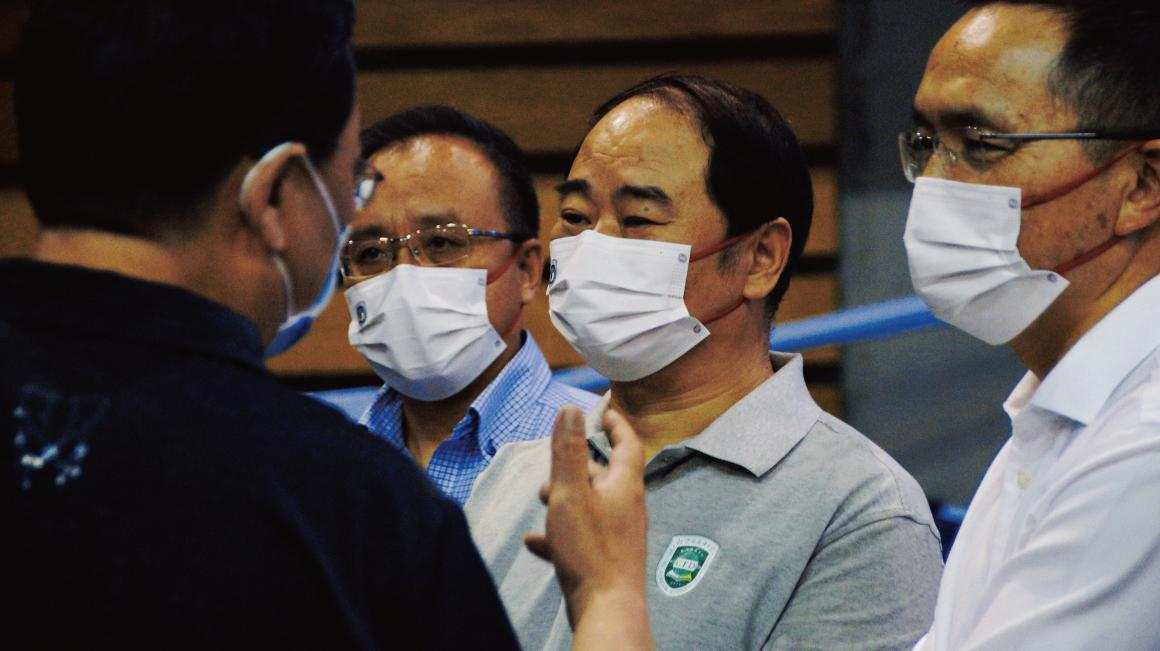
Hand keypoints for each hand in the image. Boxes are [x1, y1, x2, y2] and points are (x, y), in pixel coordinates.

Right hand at [524, 405, 652, 649]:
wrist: (608, 609)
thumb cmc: (590, 549)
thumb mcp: (571, 492)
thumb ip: (568, 451)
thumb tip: (570, 409)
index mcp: (624, 486)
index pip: (628, 444)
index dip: (617, 424)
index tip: (606, 409)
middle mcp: (627, 507)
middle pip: (606, 475)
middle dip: (578, 465)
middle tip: (554, 463)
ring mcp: (619, 535)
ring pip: (591, 505)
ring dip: (566, 498)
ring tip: (542, 499)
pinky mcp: (608, 559)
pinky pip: (583, 537)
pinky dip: (561, 533)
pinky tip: (536, 543)